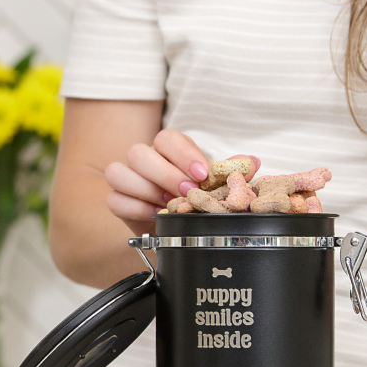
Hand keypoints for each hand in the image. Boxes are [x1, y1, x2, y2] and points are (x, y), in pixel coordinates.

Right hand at [102, 129, 258, 234]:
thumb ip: (230, 173)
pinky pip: (115, 200)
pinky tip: (154, 215)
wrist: (178, 228)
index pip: (167, 139)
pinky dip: (135, 208)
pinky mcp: (118, 201)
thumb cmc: (194, 201)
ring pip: (119, 173)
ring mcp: (127, 179)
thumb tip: (252, 163)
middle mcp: (144, 160)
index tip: (202, 174)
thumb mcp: (215, 187)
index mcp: (168, 150)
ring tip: (168, 205)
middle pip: (138, 153)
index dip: (183, 155)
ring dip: (146, 190)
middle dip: (165, 174)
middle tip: (187, 193)